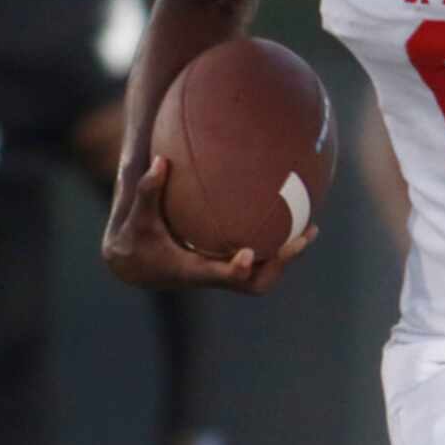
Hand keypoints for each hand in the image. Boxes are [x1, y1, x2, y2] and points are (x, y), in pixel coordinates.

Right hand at [102, 155, 312, 294]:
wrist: (135, 266)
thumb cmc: (136, 238)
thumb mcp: (138, 215)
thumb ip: (148, 190)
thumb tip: (161, 160)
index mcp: (192, 270)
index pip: (219, 276)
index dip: (236, 269)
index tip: (248, 255)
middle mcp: (212, 276)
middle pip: (254, 283)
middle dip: (279, 264)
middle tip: (300, 239)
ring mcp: (222, 273)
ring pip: (262, 275)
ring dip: (286, 257)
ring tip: (309, 229)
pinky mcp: (226, 266)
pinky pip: (259, 262)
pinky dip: (276, 247)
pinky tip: (292, 219)